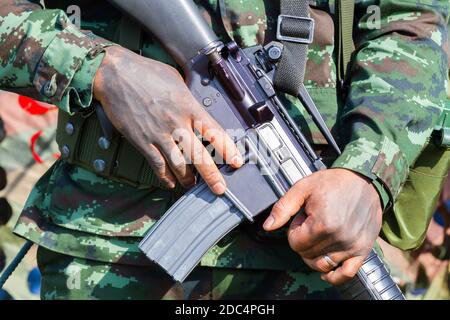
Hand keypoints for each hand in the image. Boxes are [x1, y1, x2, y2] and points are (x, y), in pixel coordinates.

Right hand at [93, 46, 242, 192]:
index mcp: (188, 106)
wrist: (114, 74)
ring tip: (194, 186)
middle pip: (199, 155)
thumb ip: (189, 100)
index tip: (237, 161)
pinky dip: (164, 176)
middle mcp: (176, 123)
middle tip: (220, 188)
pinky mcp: (142, 141)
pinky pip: (156, 164)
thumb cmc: (146, 72)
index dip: (228, 150)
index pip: (215, 132)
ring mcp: (158, 134)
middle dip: (212, 175)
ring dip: (188, 179)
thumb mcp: (177, 80)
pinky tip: (170, 182)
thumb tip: (197, 111)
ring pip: (178, 165)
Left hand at [263, 168, 382, 284]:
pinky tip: (326, 270)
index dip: (295, 230)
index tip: (303, 217)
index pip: (295, 243)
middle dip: (304, 240)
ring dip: (315, 254)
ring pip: (322, 265)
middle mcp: (339, 238)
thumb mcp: (303, 188)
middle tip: (313, 222)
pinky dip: (334, 276)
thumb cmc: (334, 183)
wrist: (364, 181)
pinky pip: (346, 274)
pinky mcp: (362, 250)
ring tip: (320, 236)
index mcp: (323, 223)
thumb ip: (283, 208)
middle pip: (307, 255)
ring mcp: (352, 246)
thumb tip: (267, 226)